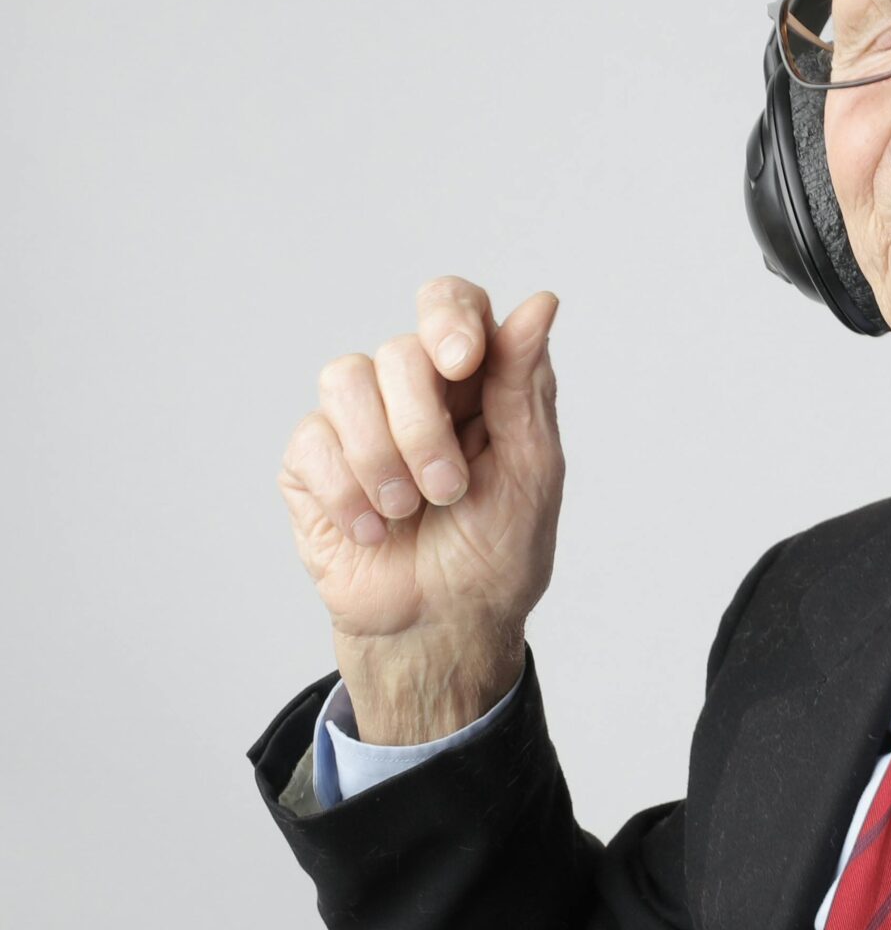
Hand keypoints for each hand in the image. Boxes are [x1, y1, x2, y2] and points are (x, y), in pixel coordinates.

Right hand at [277, 278, 563, 737]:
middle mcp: (412, 388)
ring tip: (409, 511)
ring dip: (382, 457)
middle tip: (448, 490)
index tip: (460, 362)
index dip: (449, 318)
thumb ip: (526, 386)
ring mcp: (356, 420)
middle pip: (398, 350)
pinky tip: (373, 530)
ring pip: (344, 379)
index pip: (451, 303)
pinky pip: (310, 439)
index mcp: (474, 381)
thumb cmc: (496, 554)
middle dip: (423, 428)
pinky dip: (347, 491)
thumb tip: (541, 302)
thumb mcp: (530, 472)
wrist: (441, 627)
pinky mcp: (310, 461)